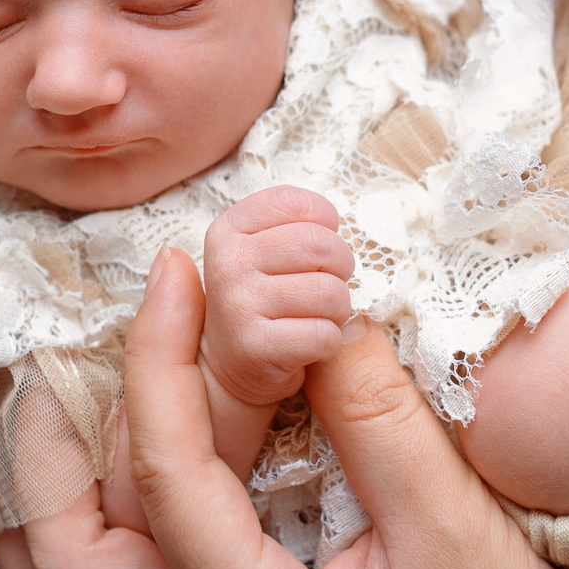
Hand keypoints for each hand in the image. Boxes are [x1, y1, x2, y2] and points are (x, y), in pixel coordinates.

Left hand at [12, 249, 568, 568]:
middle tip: (57, 356)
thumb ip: (376, 418)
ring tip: (56, 412)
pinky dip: (83, 546)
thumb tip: (318, 312)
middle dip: (40, 453)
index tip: (173, 271)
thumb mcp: (455, 527)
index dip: (157, 358)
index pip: (165, 474)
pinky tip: (106, 487)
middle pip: (62, 562)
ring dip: (45, 507)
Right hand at [198, 185, 356, 407]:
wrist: (230, 365)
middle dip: (340, 266)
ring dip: (337, 309)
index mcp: (228, 229)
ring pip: (329, 292)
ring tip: (317, 315)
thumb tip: (336, 226)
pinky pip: (325, 335)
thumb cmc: (264, 299)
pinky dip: (330, 342)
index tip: (317, 249)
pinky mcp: (256, 347)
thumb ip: (295, 225)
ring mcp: (238, 305)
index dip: (324, 225)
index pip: (295, 203)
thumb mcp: (262, 249)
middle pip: (320, 244)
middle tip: (327, 285)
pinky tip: (309, 343)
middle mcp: (228, 263)